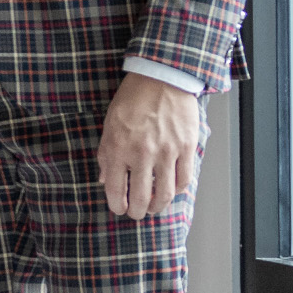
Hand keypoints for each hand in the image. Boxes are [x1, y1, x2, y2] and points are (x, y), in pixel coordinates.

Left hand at [97, 72, 199, 219]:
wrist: (160, 78)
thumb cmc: (132, 99)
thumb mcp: (109, 124)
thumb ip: (106, 154)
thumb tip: (105, 180)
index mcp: (118, 147)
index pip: (116, 189)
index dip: (117, 205)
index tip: (118, 209)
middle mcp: (142, 153)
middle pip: (141, 197)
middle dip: (137, 212)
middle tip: (136, 214)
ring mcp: (167, 151)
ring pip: (165, 194)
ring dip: (158, 206)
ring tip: (154, 207)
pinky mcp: (186, 147)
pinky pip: (184, 179)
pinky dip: (177, 190)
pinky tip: (170, 190)